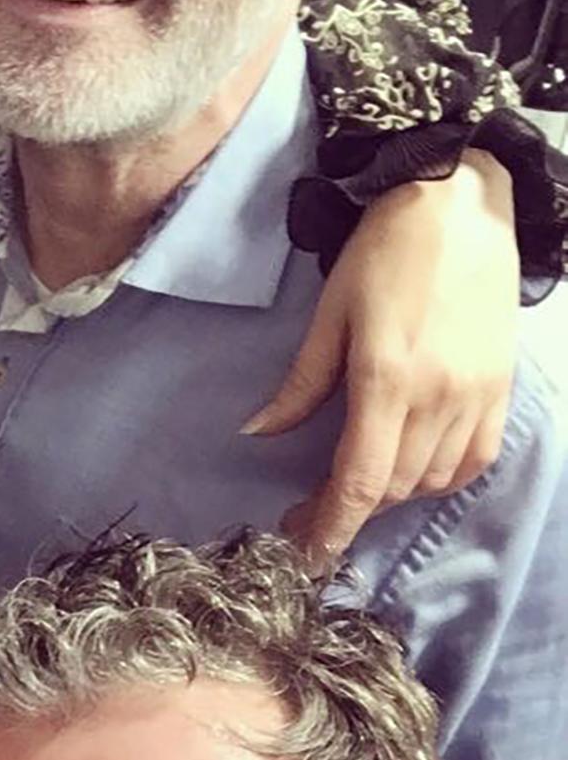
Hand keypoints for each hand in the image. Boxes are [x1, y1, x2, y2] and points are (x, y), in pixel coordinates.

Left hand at [245, 151, 517, 564]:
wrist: (460, 206)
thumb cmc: (384, 252)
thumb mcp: (330, 315)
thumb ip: (301, 384)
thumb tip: (258, 433)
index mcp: (386, 380)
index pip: (358, 482)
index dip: (330, 528)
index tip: (304, 553)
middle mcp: (438, 398)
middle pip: (390, 488)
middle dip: (346, 512)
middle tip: (306, 514)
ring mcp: (476, 397)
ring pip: (429, 481)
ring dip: (387, 495)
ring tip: (350, 486)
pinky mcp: (500, 390)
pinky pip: (472, 461)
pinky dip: (437, 478)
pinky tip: (408, 469)